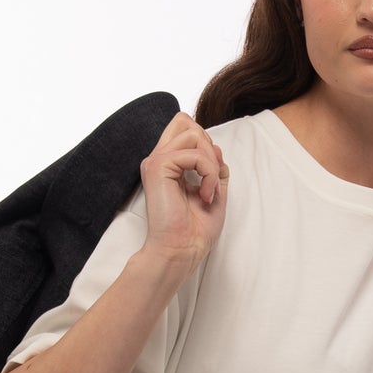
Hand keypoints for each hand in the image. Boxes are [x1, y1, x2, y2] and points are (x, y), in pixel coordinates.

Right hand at [140, 111, 229, 266]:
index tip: (213, 173)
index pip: (185, 126)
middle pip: (186, 122)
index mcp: (168, 163)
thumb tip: (216, 147)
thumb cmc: (195, 230)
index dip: (206, 142)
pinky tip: (205, 195)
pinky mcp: (158, 167)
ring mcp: (156, 161)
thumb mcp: (214, 191)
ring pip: (193, 133)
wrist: (182, 250)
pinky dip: (208, 174)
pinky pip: (194, 154)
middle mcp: (159, 159)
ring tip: (210, 189)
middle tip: (213, 179)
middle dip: (209, 147)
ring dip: (211, 162)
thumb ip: (214, 166)